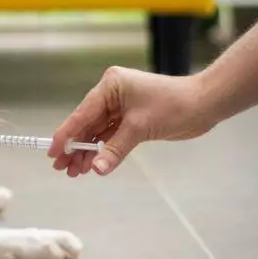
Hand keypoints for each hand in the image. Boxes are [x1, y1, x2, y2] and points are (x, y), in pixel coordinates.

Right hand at [47, 67, 217, 176]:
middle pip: (87, 124)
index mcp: (110, 85)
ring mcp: (121, 106)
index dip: (66, 135)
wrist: (204, 104)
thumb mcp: (140, 128)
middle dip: (75, 147)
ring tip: (75, 172)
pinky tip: (93, 164)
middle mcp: (112, 93)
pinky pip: (110, 136)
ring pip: (97, 132)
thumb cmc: (174, 106)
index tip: (53, 152)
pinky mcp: (131, 119)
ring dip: (88, 152)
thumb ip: (115, 149)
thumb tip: (97, 169)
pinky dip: (102, 150)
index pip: (82, 113)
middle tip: (62, 168)